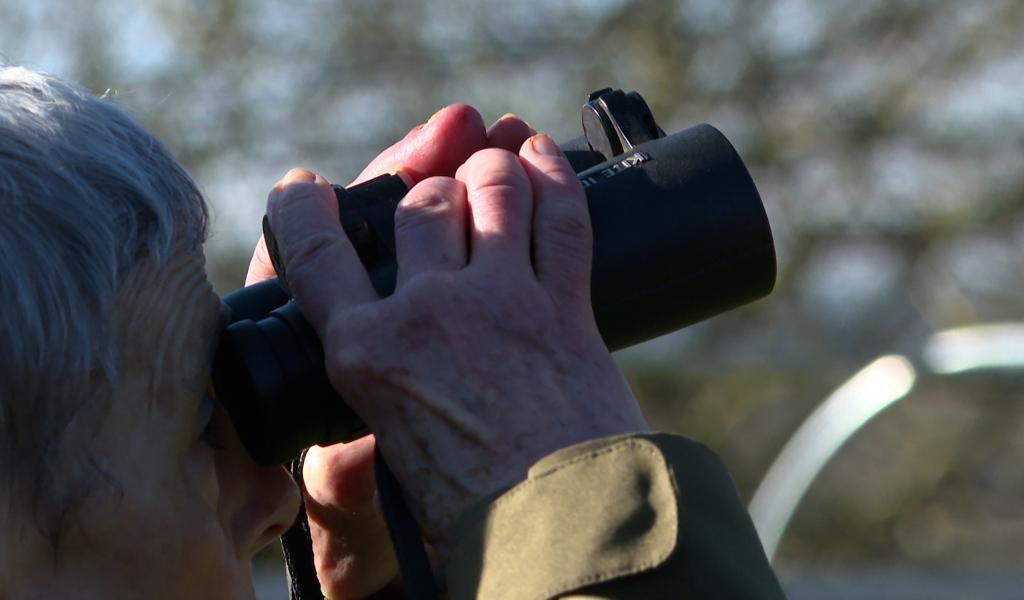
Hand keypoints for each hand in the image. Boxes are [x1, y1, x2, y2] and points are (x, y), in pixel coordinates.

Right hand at [265, 129, 647, 566]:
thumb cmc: (471, 511)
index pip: (315, 255)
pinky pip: (562, 218)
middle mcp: (429, 311)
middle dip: (428, 190)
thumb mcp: (390, 451)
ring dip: (490, 169)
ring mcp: (502, 299)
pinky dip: (554, 177)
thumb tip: (376, 367)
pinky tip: (542, 155)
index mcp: (366, 354)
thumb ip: (381, 393)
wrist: (558, 533)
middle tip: (439, 197)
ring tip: (494, 167)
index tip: (305, 189)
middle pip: (420, 205)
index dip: (304, 210)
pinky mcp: (565, 305)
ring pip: (492, 191)